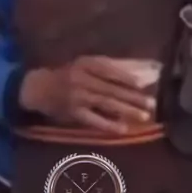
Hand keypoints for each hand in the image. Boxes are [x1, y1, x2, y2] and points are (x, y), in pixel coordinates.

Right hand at [19, 55, 155, 134]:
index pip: (109, 69)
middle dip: (133, 96)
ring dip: (127, 110)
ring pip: (106, 103)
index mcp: (86, 63)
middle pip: (111, 88)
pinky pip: (94, 120)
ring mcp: (77, 96)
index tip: (143, 83)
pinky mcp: (74, 113)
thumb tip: (138, 69)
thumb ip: (107, 68)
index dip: (126, 76)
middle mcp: (81, 78)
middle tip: (152, 103)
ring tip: (144, 116)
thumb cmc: (69, 74)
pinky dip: (109, 124)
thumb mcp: (85, 65)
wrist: (40, 88)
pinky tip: (123, 129)